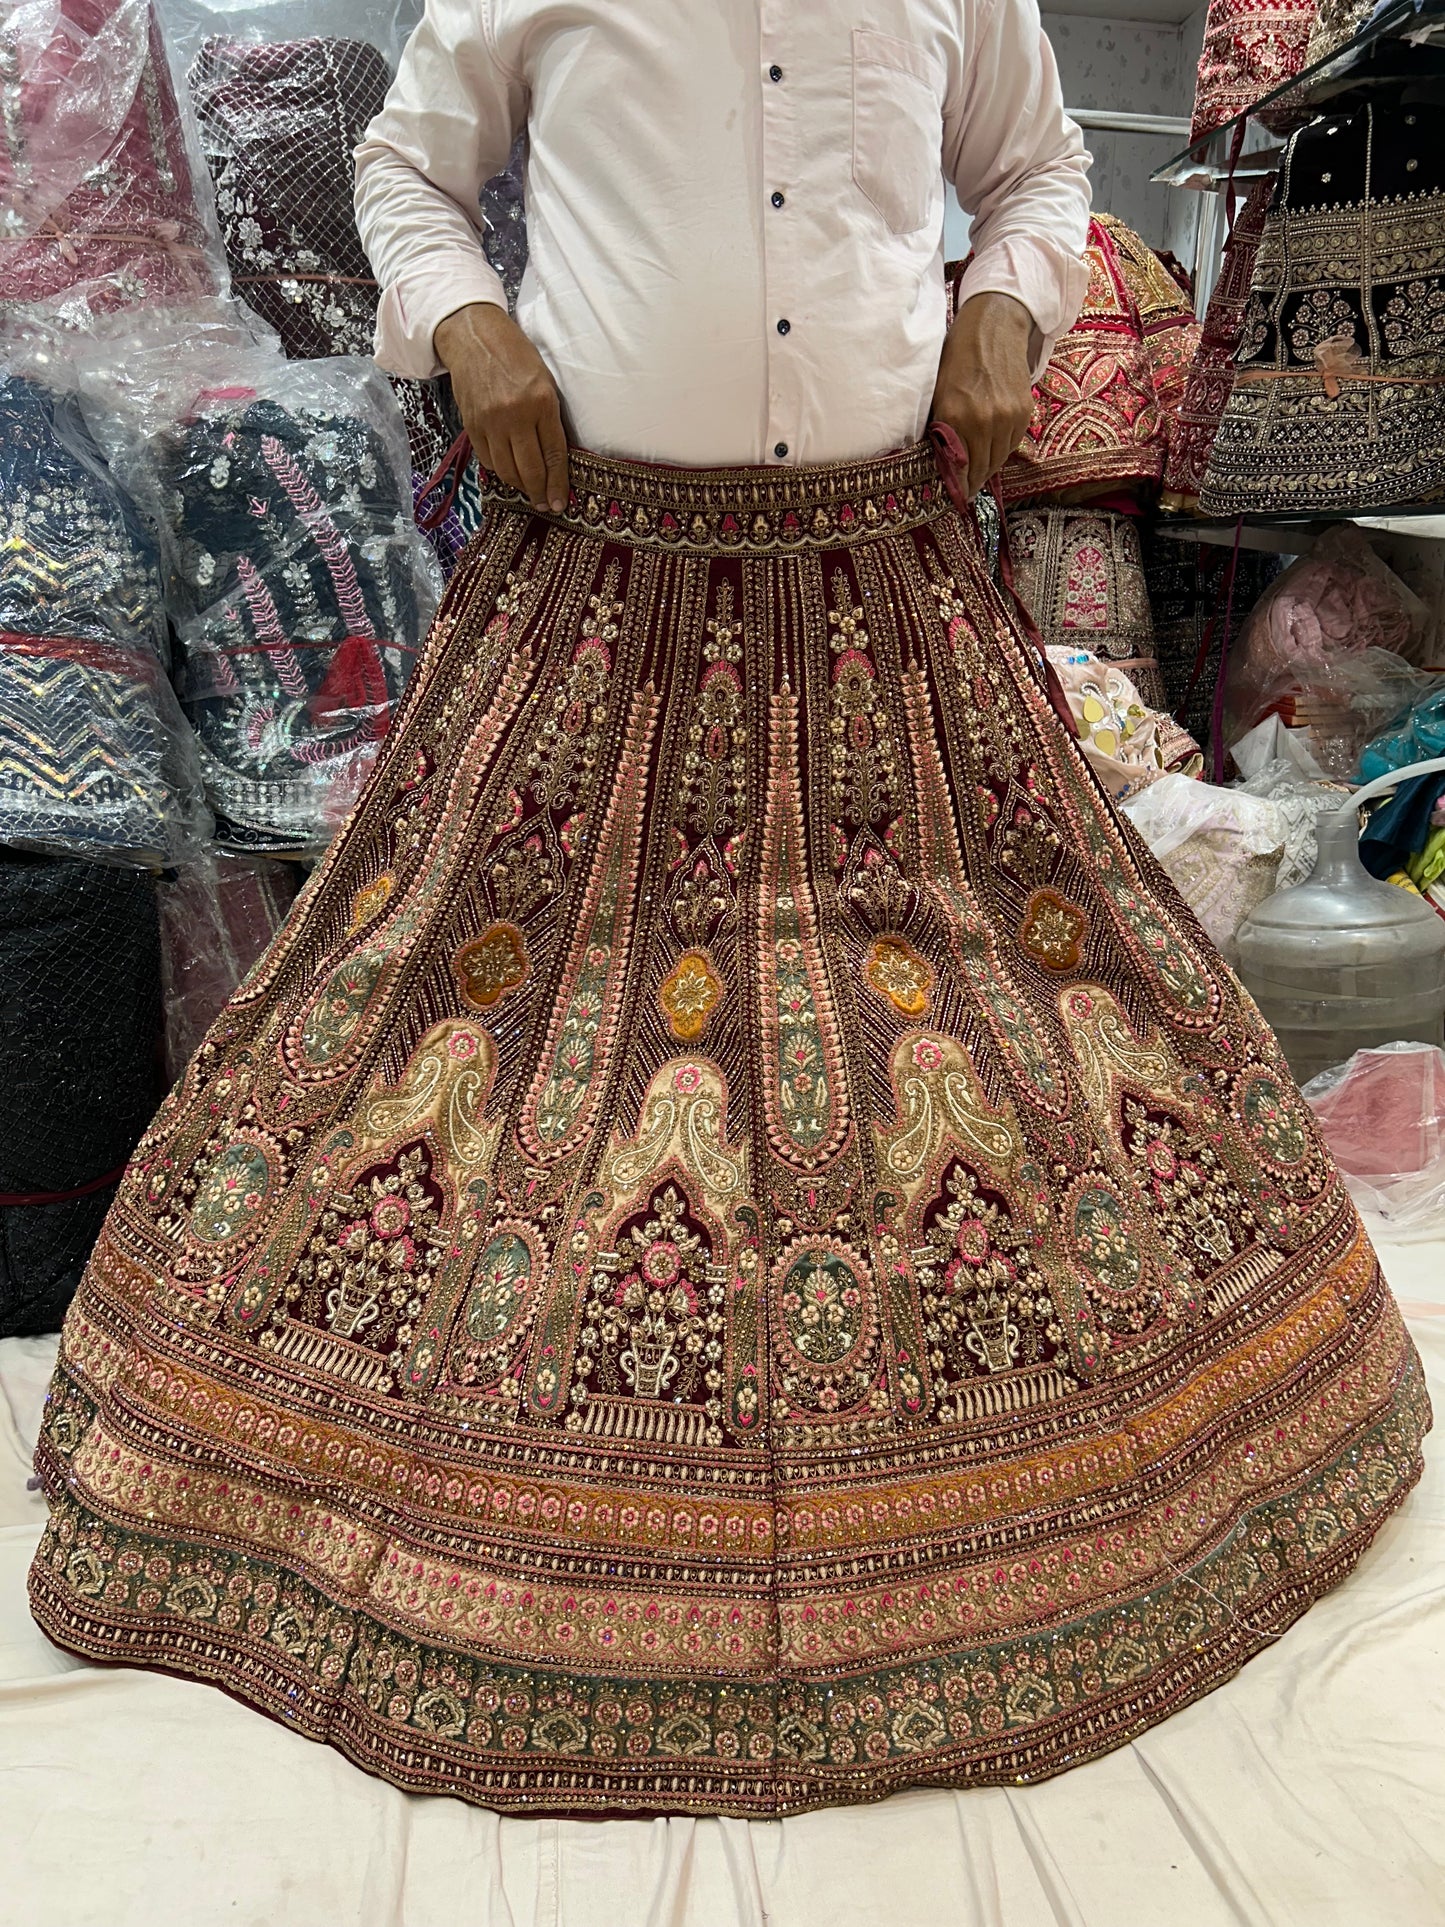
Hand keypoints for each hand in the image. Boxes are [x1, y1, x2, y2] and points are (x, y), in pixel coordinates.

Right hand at [433, 301, 569, 512]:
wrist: (474, 338)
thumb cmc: (516, 357)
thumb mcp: (544, 382)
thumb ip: (549, 419)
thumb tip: (554, 459)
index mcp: (541, 402)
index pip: (553, 454)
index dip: (558, 484)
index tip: (560, 504)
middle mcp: (515, 415)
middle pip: (529, 469)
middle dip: (539, 492)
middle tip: (544, 504)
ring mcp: (490, 422)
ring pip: (506, 470)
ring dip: (519, 486)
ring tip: (528, 490)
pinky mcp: (472, 425)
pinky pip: (488, 460)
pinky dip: (499, 470)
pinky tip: (508, 471)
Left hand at [930, 292, 1038, 499]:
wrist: (994, 327)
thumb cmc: (957, 358)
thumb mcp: (938, 394)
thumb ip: (942, 429)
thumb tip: (944, 464)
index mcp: (957, 417)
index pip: (961, 470)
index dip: (959, 489)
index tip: (956, 499)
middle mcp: (985, 421)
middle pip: (982, 470)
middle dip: (973, 482)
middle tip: (966, 491)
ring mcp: (1008, 417)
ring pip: (999, 460)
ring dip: (988, 468)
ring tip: (978, 472)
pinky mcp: (1024, 412)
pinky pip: (1012, 444)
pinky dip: (1001, 450)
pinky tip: (992, 447)